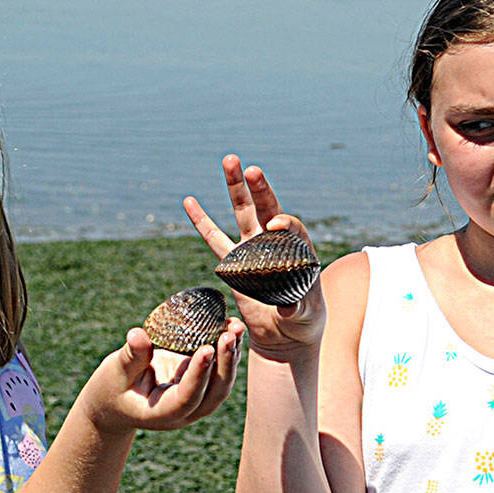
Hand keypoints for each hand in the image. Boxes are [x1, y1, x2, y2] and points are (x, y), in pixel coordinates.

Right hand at [83, 322, 243, 434]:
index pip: (186, 398)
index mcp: (162, 413)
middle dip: (225, 363)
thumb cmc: (113, 387)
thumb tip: (138, 335)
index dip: (197, 375)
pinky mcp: (201, 384)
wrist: (118, 400)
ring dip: (232, 354)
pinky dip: (228, 349)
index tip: (206, 349)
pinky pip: (220, 369)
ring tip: (236, 325)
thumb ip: (131, 356)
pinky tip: (232, 326)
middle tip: (229, 334)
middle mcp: (185, 411)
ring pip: (223, 382)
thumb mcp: (116, 372)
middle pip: (214, 393)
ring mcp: (197, 400)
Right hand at [183, 154, 325, 359]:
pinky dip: (202, 221)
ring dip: (235, 187)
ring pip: (242, 213)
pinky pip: (214, 239)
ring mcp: (253, 248)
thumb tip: (288, 304)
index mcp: (298, 249)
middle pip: (267, 208)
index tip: (276, 225)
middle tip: (251, 168)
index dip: (283, 222)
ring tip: (229, 160)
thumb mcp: (304, 314)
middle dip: (259, 188)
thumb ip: (296, 306)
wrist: (285, 333)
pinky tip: (189, 201)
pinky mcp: (234, 262)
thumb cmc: (302, 320)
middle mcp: (275, 242)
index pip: (291, 227)